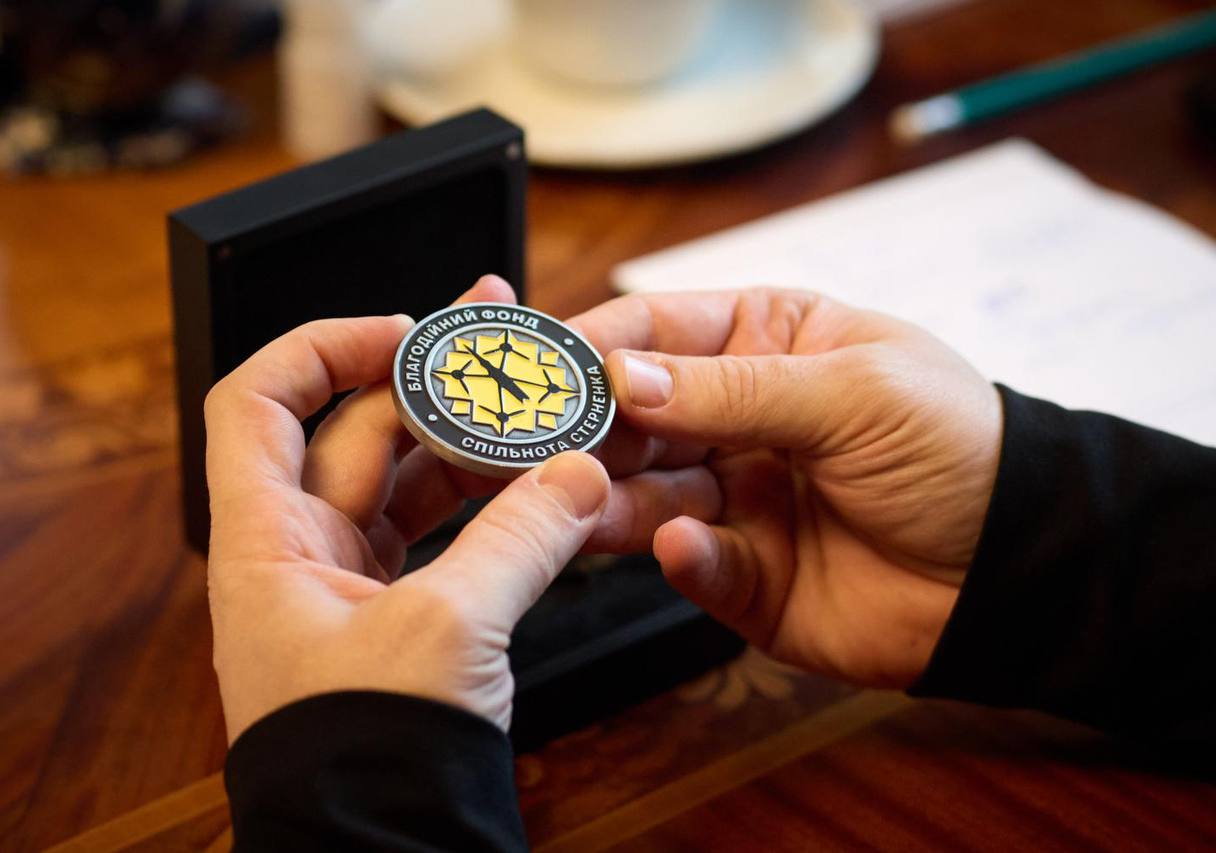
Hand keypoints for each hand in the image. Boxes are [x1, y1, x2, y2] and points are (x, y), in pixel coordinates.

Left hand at [204, 277, 715, 741]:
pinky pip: (446, 538)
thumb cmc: (361, 764)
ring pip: (409, 485)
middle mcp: (300, 557)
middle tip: (503, 347)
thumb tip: (580, 473)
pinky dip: (492, 510)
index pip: (260, 401)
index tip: (404, 331)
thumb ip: (520, 538)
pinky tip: (543, 486)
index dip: (323, 346)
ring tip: (537, 406)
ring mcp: (352, 589)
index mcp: (267, 545)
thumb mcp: (446, 632)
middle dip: (429, 385)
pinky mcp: (401, 623)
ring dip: (470, 446)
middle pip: (356, 433)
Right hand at [569, 288, 1002, 687]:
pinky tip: (681, 545)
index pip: (656, 331)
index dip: (594, 344)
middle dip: (584, 425)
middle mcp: (736, 418)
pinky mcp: (743, 573)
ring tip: (576, 494)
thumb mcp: (854, 392)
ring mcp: (735, 496)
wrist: (1020, 570)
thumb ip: (735, 389)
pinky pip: (692, 561)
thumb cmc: (959, 449)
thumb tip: (624, 377)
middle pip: (633, 416)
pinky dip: (681, 556)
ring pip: (643, 492)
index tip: (537, 362)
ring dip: (608, 495)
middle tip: (531, 438)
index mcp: (765, 344)